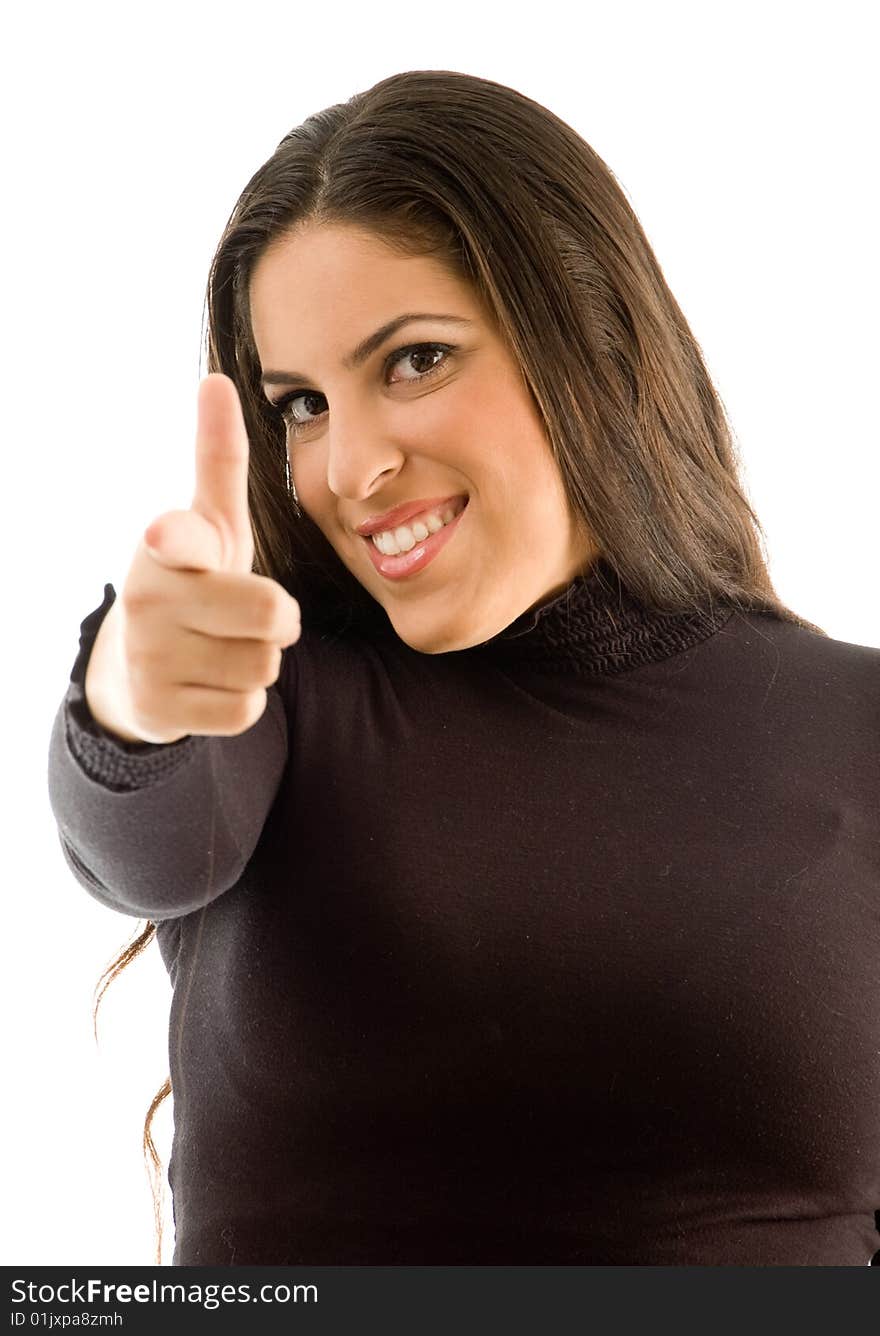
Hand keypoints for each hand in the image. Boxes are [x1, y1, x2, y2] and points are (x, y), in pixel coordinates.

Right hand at [84, 374, 299, 744]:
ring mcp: (150, 657)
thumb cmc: (194, 580)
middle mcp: (148, 599)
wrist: (139, 666)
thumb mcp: (210, 524)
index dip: (174, 537)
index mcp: (166, 546)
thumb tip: (218, 378)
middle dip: (280, 620)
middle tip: (259, 613)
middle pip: (271, 618)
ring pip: (263, 667)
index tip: (164, 534)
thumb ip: (219, 459)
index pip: (176, 537)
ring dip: (260, 660)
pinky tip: (214, 682)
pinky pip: (246, 710)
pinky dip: (243, 700)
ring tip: (226, 646)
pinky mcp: (159, 709)